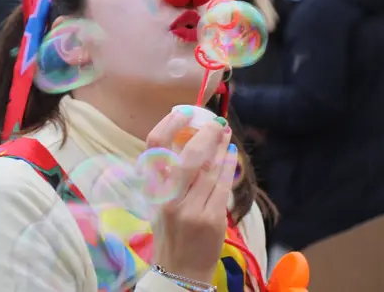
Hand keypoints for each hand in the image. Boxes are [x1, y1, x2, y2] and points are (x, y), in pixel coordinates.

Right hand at [146, 108, 237, 284]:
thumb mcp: (160, 202)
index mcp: (152, 190)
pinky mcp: (211, 219)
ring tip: (226, 135)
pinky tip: (231, 156)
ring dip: (221, 147)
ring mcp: (191, 209)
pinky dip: (229, 166)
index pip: (154, 147)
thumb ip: (170, 175)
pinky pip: (223, 185)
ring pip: (211, 168)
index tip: (184, 113)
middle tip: (216, 122)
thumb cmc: (171, 233)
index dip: (170, 124)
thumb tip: (190, 140)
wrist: (180, 272)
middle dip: (206, 133)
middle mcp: (169, 198)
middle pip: (189, 154)